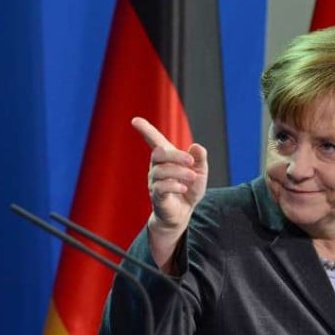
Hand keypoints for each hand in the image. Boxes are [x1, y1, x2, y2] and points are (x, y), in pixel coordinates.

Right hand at [131, 117, 207, 268]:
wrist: (183, 214)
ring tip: (193, 177)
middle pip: (158, 153)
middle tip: (191, 161)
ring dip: (179, 172)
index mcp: (166, 159)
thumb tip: (196, 147)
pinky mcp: (157, 197)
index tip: (135, 120)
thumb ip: (200, 159)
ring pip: (161, 171)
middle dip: (175, 155)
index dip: (145, 130)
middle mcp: (156, 168)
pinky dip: (173, 185)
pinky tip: (183, 188)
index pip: (154, 141)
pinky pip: (161, 187)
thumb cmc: (188, 189)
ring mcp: (154, 182)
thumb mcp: (200, 173)